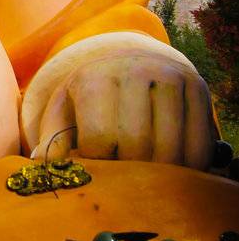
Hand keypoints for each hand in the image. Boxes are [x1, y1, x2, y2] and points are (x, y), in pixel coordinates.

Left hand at [34, 49, 214, 168]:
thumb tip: (41, 165)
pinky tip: (174, 168)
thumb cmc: (90, 99)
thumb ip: (52, 141)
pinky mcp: (197, 87)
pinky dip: (189, 168)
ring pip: (171, 150)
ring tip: (148, 175)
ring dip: (161, 176)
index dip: (99, 162)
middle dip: (129, 171)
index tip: (99, 164)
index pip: (99, 138)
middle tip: (125, 174)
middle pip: (137, 146)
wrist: (128, 64)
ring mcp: (170, 76)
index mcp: (94, 77)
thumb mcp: (64, 112)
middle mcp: (134, 69)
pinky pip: (199, 146)